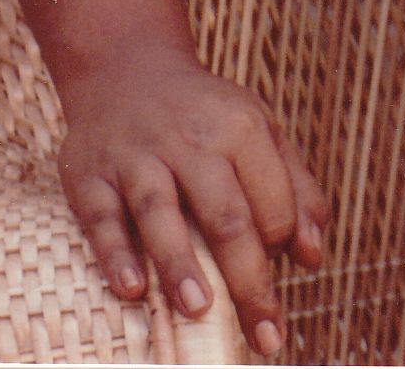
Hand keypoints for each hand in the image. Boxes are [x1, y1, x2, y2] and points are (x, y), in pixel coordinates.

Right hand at [55, 44, 328, 357]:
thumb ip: (296, 189)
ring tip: (201, 311)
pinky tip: (132, 289)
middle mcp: (189, 141)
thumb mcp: (261, 132)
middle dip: (249, 279)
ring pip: (161, 214)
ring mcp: (136, 158)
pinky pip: (102, 218)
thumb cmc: (207, 116)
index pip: (272, 199)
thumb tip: (314, 256)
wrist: (127, 70)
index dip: (282, 240)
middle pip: (225, 216)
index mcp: (241, 129)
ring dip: (180, 265)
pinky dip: (116, 253)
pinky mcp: (90, 175)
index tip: (283, 275)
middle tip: (267, 334)